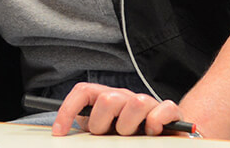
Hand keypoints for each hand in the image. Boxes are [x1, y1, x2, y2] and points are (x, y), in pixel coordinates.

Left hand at [53, 82, 190, 136]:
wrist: (163, 137)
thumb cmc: (128, 135)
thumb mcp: (103, 131)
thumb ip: (88, 125)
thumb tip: (63, 132)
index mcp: (106, 98)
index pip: (83, 91)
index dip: (67, 110)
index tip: (59, 132)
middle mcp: (125, 96)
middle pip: (107, 99)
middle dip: (102, 124)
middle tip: (108, 135)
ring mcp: (148, 102)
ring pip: (136, 102)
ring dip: (129, 125)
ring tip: (131, 135)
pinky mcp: (170, 111)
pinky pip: (163, 109)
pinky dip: (156, 122)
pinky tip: (151, 133)